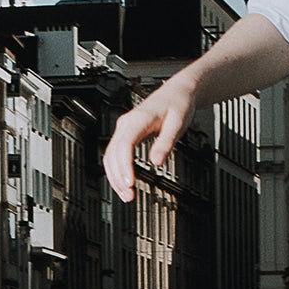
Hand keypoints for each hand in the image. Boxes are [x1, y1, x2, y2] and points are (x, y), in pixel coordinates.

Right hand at [103, 82, 194, 202]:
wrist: (177, 92)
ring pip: (110, 156)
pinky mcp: (126, 135)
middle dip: (118, 177)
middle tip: (129, 196)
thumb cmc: (178, 105)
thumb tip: (156, 162)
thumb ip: (166, 143)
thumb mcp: (177, 124)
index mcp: (138, 120)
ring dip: (115, 177)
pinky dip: (117, 171)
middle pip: (113, 154)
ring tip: (126, 195)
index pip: (124, 145)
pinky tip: (124, 184)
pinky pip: (115, 155)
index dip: (124, 166)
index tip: (130, 183)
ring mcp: (124, 129)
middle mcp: (126, 124)